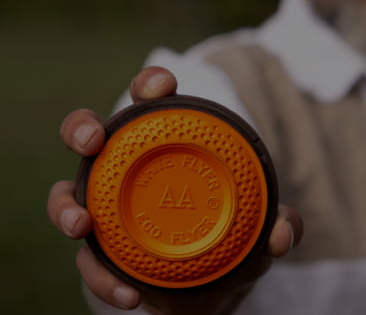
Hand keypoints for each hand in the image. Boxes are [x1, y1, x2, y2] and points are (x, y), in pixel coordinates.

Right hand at [47, 67, 302, 312]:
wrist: (216, 288)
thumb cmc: (237, 236)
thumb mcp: (265, 229)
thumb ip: (282, 225)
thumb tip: (285, 233)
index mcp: (169, 145)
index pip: (153, 102)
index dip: (151, 85)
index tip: (162, 86)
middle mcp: (128, 169)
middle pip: (90, 134)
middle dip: (82, 128)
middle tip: (92, 141)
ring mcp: (107, 209)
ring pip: (68, 195)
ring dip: (65, 207)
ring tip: (82, 223)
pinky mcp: (100, 251)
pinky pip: (88, 262)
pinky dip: (101, 278)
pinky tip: (128, 295)